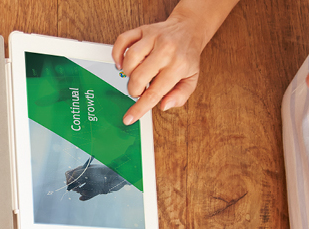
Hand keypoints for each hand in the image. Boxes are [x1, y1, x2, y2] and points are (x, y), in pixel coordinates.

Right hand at [113, 10, 211, 124]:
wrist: (188, 30)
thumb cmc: (187, 56)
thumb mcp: (191, 79)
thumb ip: (180, 96)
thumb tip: (163, 105)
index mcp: (178, 65)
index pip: (154, 92)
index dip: (139, 108)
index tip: (129, 118)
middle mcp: (165, 50)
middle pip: (138, 77)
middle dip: (135, 90)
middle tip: (140, 90)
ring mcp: (153, 38)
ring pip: (129, 59)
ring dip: (127, 73)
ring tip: (135, 75)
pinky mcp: (142, 30)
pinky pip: (122, 41)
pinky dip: (117, 54)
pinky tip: (122, 63)